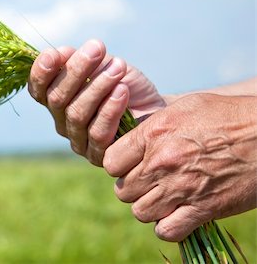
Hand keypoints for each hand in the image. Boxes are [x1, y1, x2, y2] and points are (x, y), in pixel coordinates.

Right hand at [28, 39, 164, 165]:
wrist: (155, 109)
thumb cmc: (124, 84)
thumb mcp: (102, 65)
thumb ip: (80, 59)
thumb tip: (60, 52)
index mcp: (56, 99)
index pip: (38, 89)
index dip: (41, 72)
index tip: (55, 53)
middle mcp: (62, 121)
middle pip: (57, 99)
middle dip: (76, 71)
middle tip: (97, 48)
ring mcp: (78, 140)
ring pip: (76, 114)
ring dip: (97, 87)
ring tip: (118, 67)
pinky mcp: (97, 156)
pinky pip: (98, 133)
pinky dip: (110, 109)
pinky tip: (122, 90)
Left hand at [104, 93, 256, 241]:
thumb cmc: (226, 115)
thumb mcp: (184, 107)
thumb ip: (152, 125)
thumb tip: (130, 137)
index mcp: (154, 134)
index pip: (111, 162)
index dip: (118, 166)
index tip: (129, 164)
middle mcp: (162, 162)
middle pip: (122, 190)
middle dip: (132, 187)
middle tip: (148, 181)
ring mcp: (182, 187)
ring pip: (140, 212)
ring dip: (149, 207)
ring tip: (162, 196)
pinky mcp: (204, 208)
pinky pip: (167, 231)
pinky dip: (167, 226)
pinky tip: (176, 213)